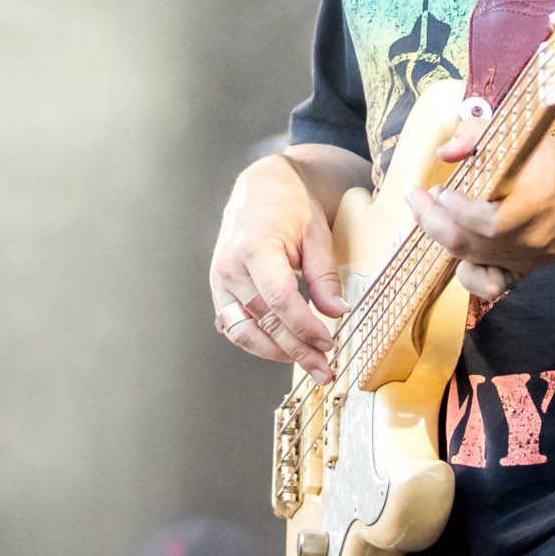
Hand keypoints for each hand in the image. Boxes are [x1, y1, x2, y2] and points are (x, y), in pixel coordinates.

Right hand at [209, 152, 352, 381]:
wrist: (261, 187)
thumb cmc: (289, 205)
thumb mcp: (316, 233)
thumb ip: (323, 275)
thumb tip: (336, 313)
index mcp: (254, 246)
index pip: (278, 300)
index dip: (305, 328)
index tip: (329, 342)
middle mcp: (230, 265)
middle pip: (264, 321)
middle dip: (297, 350)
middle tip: (325, 367)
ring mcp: (219, 279)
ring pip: (244, 331)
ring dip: (275, 353)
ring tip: (307, 363)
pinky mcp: (218, 288)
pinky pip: (234, 325)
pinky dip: (257, 341)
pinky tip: (282, 348)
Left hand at [406, 113, 554, 299]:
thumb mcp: (525, 137)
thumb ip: (479, 135)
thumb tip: (445, 152)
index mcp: (531, 203)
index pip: (478, 219)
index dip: (449, 205)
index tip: (439, 187)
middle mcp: (527, 237)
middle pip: (463, 243)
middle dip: (430, 220)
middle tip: (418, 198)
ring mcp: (527, 258)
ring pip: (470, 263)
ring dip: (443, 240)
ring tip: (437, 216)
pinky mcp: (528, 268)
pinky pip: (491, 286)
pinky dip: (469, 274)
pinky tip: (462, 250)